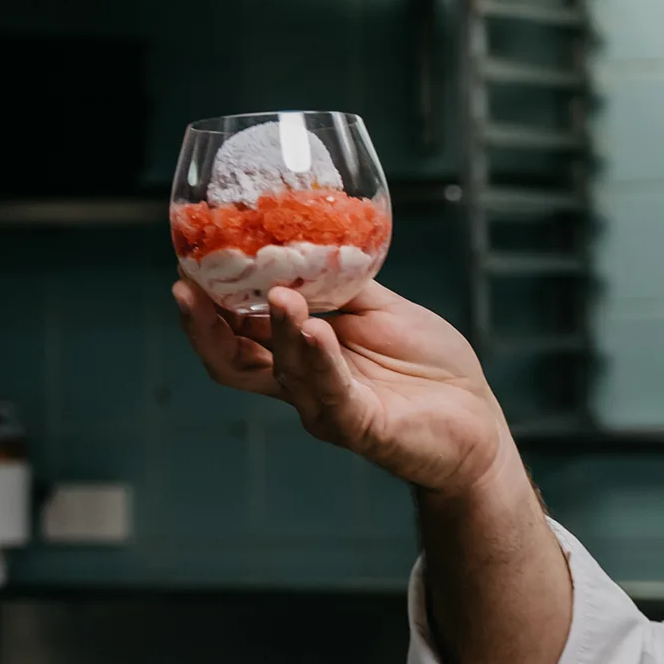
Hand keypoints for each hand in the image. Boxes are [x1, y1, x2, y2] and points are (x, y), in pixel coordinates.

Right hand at [173, 279, 509, 495]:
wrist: (477, 422)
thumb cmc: (429, 369)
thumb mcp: (383, 310)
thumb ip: (344, 282)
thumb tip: (311, 237)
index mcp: (300, 355)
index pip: (236, 332)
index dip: (207, 304)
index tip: (187, 265)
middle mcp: (302, 385)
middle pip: (233, 361)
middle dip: (205, 326)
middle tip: (186, 287)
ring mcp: (328, 408)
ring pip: (284, 369)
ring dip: (278, 328)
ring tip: (278, 294)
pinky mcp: (362, 426)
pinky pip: (333, 392)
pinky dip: (321, 360)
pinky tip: (315, 331)